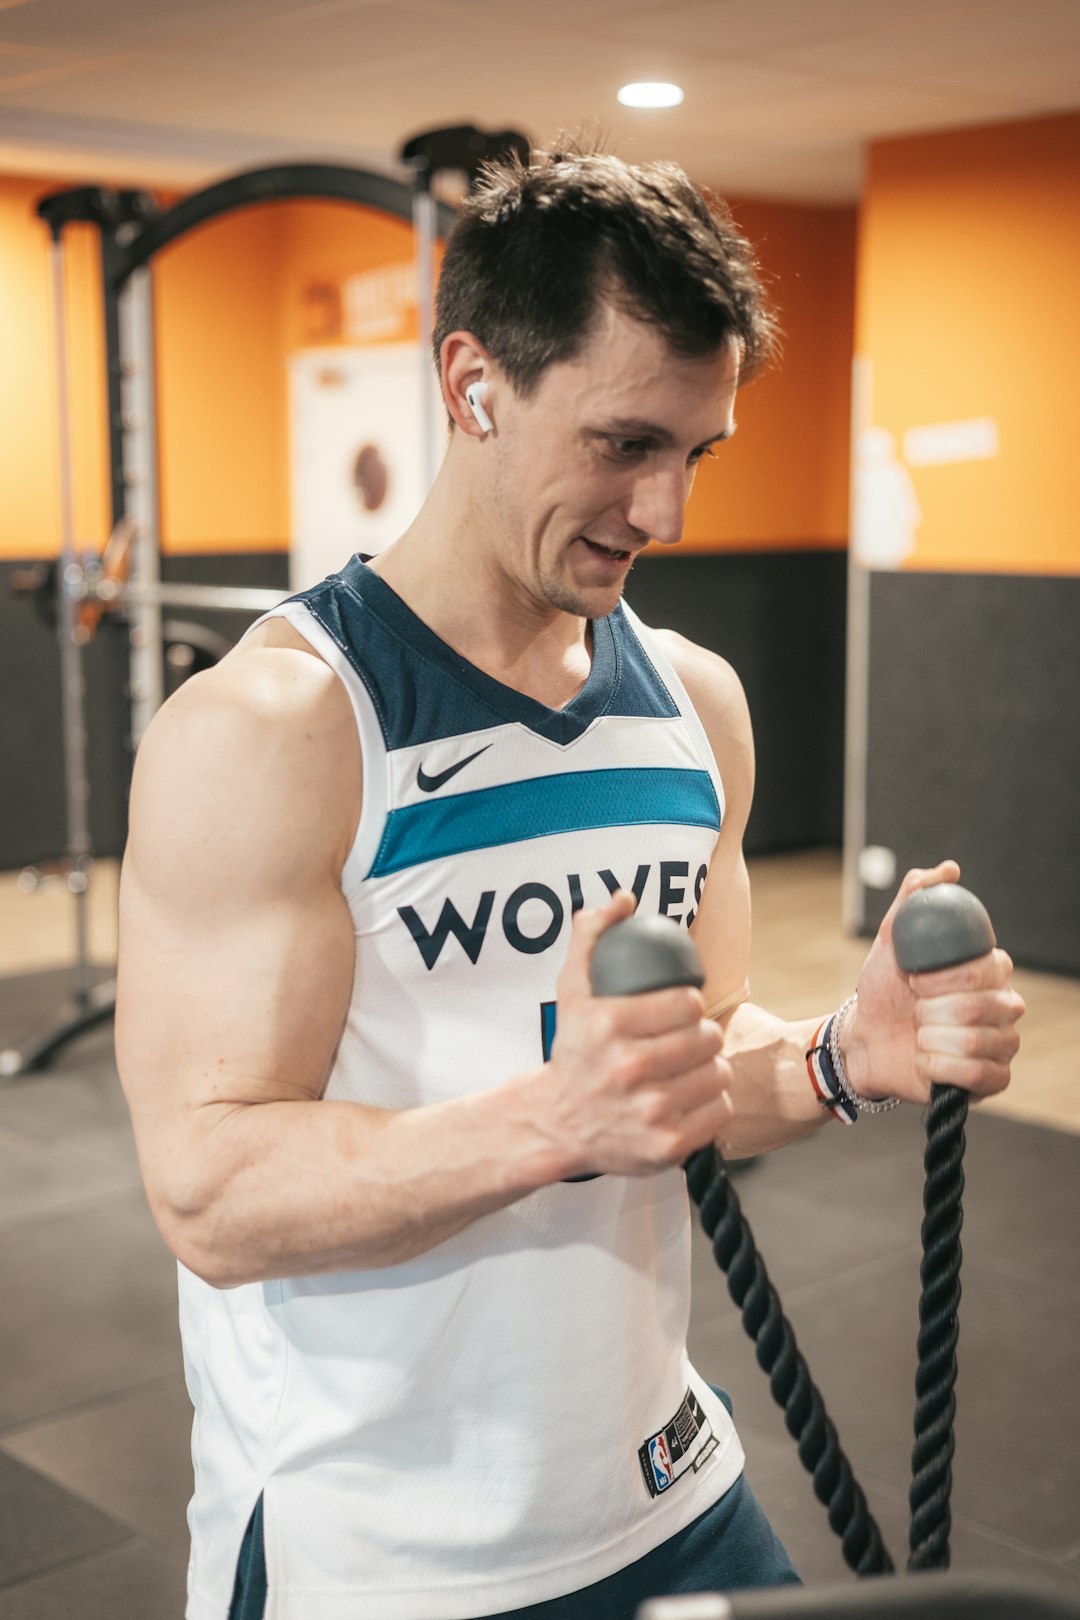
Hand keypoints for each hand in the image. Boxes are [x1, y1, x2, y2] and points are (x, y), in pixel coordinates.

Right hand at [543, 892, 732, 1176]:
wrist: (556, 1123)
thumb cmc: (573, 1052)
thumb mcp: (571, 991)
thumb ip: (591, 936)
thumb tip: (624, 897)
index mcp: (609, 1025)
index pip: (687, 1003)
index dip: (690, 1004)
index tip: (681, 1011)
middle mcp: (628, 1068)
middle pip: (706, 1038)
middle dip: (703, 1035)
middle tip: (689, 1040)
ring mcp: (648, 1111)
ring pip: (718, 1073)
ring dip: (711, 1067)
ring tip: (692, 1067)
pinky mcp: (666, 1145)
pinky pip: (719, 1110)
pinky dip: (713, 1103)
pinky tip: (692, 1097)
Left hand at [842, 863, 1024, 1104]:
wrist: (864, 1037)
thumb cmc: (884, 987)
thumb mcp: (892, 938)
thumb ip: (915, 899)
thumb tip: (948, 869)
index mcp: (991, 969)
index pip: (985, 969)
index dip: (942, 977)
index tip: (912, 978)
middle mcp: (1006, 1005)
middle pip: (980, 1007)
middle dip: (930, 1010)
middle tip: (913, 1009)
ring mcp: (1002, 1044)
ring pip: (976, 1043)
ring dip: (931, 1039)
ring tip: (918, 1034)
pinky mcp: (993, 1080)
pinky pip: (978, 1077)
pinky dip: (938, 1068)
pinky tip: (924, 1060)